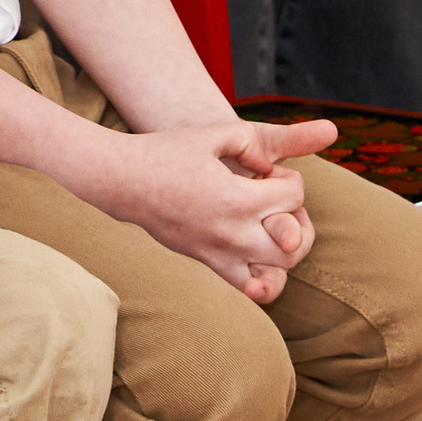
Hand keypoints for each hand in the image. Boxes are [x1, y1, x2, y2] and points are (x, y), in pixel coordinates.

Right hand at [94, 120, 329, 302]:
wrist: (122, 180)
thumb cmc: (167, 151)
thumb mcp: (213, 133)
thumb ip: (254, 142)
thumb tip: (272, 167)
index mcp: (238, 198)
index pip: (295, 194)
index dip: (288, 176)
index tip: (264, 170)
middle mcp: (233, 232)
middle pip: (297, 240)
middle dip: (299, 217)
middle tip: (278, 201)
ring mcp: (219, 252)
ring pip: (280, 270)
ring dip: (287, 248)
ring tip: (273, 227)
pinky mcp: (207, 261)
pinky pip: (249, 287)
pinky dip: (264, 279)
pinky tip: (258, 256)